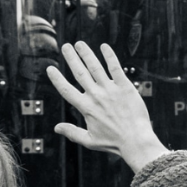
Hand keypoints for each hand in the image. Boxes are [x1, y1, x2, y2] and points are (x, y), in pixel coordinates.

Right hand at [47, 42, 167, 172]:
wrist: (136, 140)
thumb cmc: (114, 142)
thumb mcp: (89, 140)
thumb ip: (72, 132)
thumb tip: (56, 128)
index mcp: (86, 108)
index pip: (66, 90)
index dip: (57, 78)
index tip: (50, 68)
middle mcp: (96, 96)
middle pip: (79, 73)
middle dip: (71, 58)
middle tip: (65, 46)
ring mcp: (110, 90)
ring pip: (95, 67)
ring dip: (86, 54)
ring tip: (80, 44)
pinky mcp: (125, 86)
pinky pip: (116, 68)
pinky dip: (109, 56)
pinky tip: (104, 46)